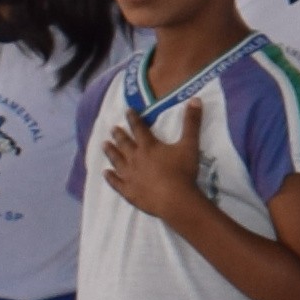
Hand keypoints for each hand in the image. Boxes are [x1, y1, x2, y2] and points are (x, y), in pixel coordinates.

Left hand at [99, 101, 207, 230]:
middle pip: (125, 144)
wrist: (175, 199)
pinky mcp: (129, 191)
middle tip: (112, 128)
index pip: (139, 128)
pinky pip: (116, 182)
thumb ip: (192, 123)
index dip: (134, 119)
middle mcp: (135, 158)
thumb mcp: (190, 145)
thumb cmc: (183, 171)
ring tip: (104, 145)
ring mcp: (130, 175)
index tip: (127, 111)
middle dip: (119, 135)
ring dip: (110, 152)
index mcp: (149, 146)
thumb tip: (195, 99)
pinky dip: (110, 177)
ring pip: (117, 161)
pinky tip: (105, 173)